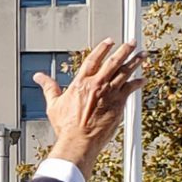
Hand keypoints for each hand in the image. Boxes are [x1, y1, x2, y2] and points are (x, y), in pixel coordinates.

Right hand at [35, 38, 146, 173]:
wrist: (79, 141)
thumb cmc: (67, 126)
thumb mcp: (53, 104)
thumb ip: (48, 87)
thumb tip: (39, 77)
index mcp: (81, 83)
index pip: (93, 59)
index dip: (102, 48)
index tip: (110, 41)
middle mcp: (97, 84)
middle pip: (113, 61)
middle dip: (124, 50)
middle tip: (132, 42)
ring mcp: (109, 93)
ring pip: (125, 72)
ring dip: (135, 62)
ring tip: (143, 55)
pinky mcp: (118, 103)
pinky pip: (131, 88)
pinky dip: (138, 82)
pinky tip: (143, 79)